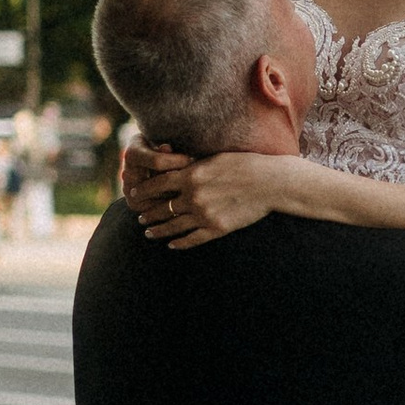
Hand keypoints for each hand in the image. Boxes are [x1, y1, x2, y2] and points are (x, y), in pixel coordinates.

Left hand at [120, 144, 285, 246]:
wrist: (269, 183)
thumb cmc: (244, 165)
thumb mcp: (214, 158)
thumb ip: (193, 165)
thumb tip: (176, 165)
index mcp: (190, 176)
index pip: (157, 185)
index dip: (143, 191)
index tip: (134, 195)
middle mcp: (193, 197)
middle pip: (162, 208)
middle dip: (148, 213)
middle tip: (139, 218)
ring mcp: (203, 215)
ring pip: (173, 226)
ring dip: (159, 230)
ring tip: (149, 232)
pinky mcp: (216, 229)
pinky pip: (192, 239)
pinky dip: (179, 243)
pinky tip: (172, 245)